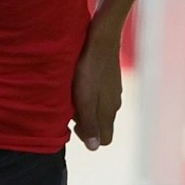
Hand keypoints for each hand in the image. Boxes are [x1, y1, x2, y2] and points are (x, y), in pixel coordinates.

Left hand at [72, 35, 121, 150]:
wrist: (102, 36)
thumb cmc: (89, 68)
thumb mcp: (85, 97)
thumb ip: (89, 122)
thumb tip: (94, 148)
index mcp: (109, 111)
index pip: (104, 140)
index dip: (88, 137)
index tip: (74, 123)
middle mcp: (114, 103)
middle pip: (100, 124)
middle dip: (84, 122)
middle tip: (70, 105)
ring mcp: (113, 90)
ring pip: (99, 109)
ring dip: (85, 107)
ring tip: (71, 91)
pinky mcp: (109, 78)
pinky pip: (99, 95)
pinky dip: (88, 94)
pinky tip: (78, 80)